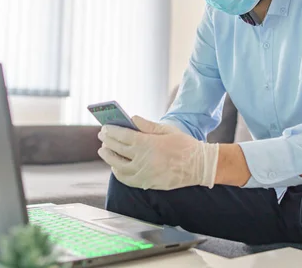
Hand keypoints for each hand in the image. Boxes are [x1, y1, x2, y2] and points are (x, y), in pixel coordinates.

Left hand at [97, 116, 218, 189]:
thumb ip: (147, 125)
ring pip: (118, 165)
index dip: (111, 131)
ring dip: (109, 157)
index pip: (122, 136)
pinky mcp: (147, 183)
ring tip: (104, 150)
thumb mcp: (167, 130)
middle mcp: (142, 159)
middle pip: (117, 149)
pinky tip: (115, 166)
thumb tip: (131, 119)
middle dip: (107, 141)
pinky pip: (126, 179)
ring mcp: (144, 173)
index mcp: (147, 143)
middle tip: (102, 136)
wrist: (199, 166)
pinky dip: (118, 172)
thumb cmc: (184, 145)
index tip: (105, 128)